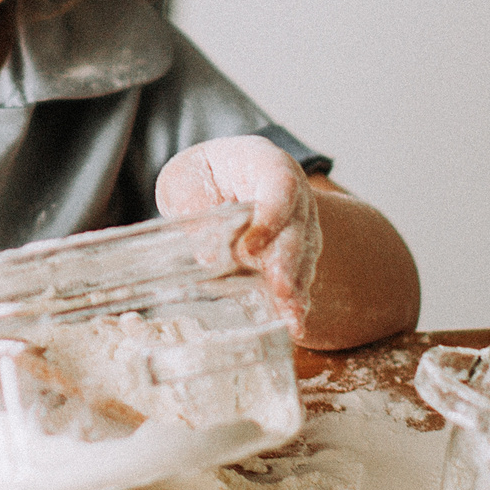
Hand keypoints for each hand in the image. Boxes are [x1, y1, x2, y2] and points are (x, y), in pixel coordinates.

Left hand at [156, 136, 322, 332]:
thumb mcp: (185, 180)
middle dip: (289, 261)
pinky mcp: (297, 255)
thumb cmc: (202, 176)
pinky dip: (294, 302)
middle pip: (298, 227)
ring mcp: (300, 225)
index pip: (280, 184)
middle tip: (279, 289)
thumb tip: (208, 254)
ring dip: (297, 289)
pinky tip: (293, 325)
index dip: (270, 216)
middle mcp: (292, 194)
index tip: (249, 248)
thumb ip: (192, 207)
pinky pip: (300, 277)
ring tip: (291, 319)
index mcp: (266, 164)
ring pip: (305, 257)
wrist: (221, 180)